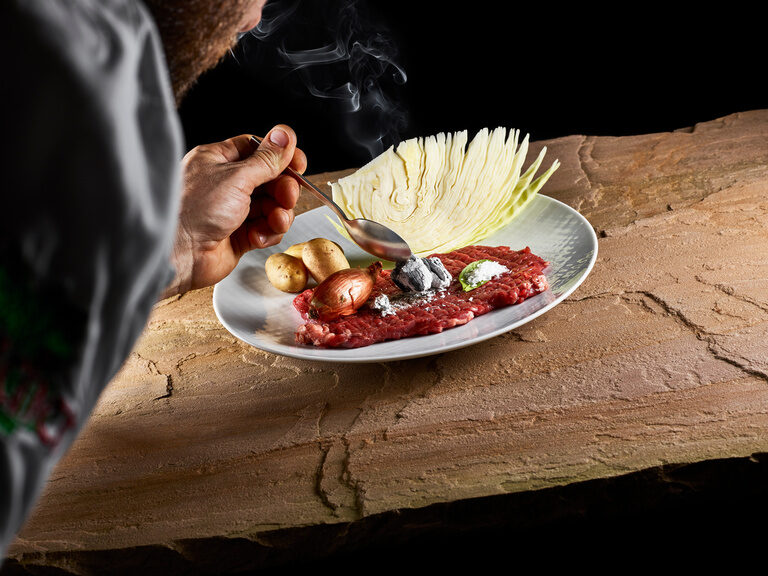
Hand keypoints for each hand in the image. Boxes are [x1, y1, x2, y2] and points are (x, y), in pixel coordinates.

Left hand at [161, 125, 306, 298]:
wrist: (178, 254)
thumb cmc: (193, 210)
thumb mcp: (236, 177)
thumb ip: (266, 159)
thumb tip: (285, 136)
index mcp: (218, 161)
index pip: (257, 150)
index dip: (281, 156)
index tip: (298, 164)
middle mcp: (226, 184)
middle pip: (270, 180)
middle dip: (283, 189)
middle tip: (287, 196)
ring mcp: (233, 211)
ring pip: (272, 206)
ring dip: (279, 214)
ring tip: (275, 220)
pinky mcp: (239, 235)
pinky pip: (266, 229)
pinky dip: (268, 232)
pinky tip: (258, 236)